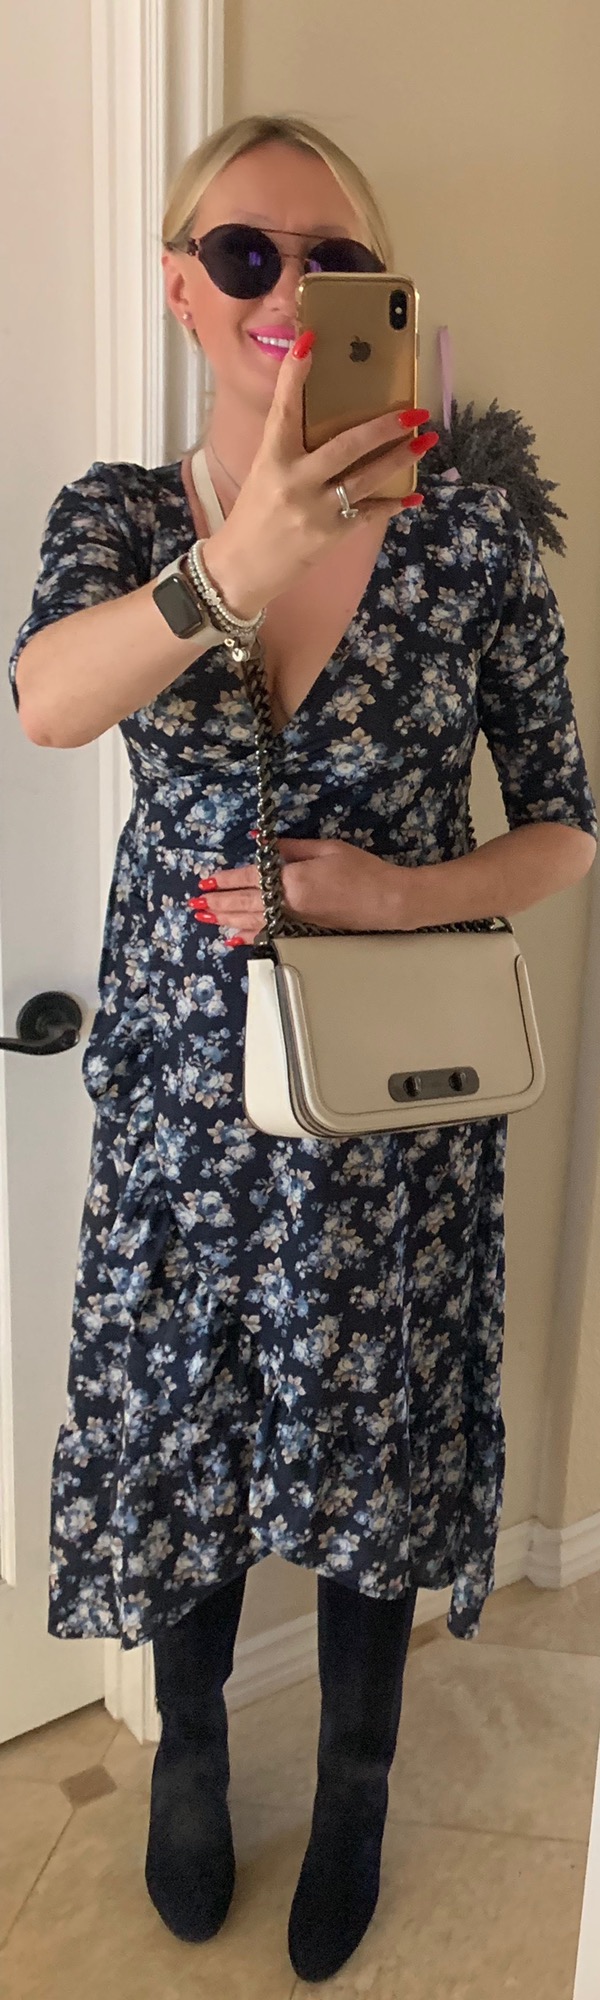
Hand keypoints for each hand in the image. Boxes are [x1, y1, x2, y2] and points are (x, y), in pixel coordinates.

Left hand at [190, 838, 408, 944]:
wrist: (387, 901)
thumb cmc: (361, 870)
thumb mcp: (324, 849)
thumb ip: (289, 848)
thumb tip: (260, 844)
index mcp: (292, 879)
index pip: (251, 878)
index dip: (227, 879)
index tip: (206, 880)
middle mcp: (288, 904)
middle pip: (245, 903)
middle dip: (219, 902)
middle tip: (195, 903)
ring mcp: (294, 922)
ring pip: (252, 921)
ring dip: (227, 919)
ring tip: (206, 918)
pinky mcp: (303, 932)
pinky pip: (268, 934)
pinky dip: (249, 935)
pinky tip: (234, 936)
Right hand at [201, 338, 436, 619]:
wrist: (241, 569)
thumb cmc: (254, 516)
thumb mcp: (264, 473)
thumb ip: (290, 448)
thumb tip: (321, 417)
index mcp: (272, 459)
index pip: (284, 410)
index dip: (295, 375)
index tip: (309, 341)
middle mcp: (295, 481)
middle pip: (346, 446)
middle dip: (384, 426)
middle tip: (413, 411)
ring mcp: (315, 510)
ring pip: (366, 478)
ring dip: (400, 459)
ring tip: (427, 441)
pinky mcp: (331, 535)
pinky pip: (370, 513)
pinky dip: (393, 504)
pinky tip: (414, 495)